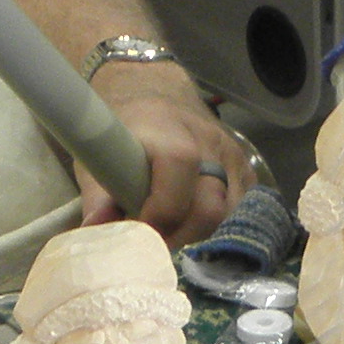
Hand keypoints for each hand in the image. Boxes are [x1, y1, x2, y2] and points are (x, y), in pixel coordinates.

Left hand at [93, 62, 254, 244]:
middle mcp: (208, 140)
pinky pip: (242, 209)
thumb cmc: (123, 130)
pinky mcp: (246, 167)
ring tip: (173, 237)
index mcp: (167, 130)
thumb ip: (97, 198)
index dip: (161, 211)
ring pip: (230, 214)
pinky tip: (195, 227)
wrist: (155, 97)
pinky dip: (220, 226)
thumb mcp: (99, 156)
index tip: (139, 233)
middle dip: (181, 237)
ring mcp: (232, 154)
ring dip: (201, 235)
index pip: (179, 167)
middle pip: (210, 206)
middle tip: (154, 246)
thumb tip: (97, 233)